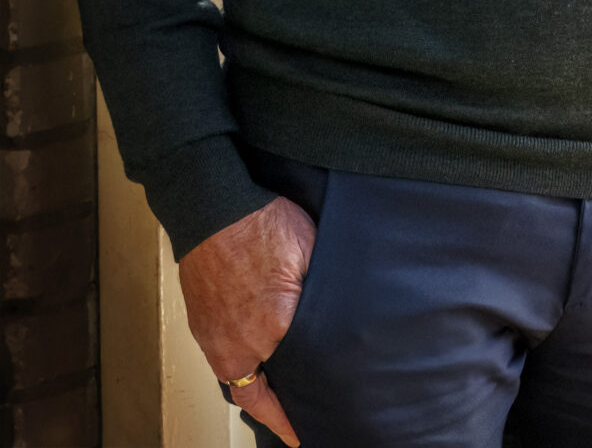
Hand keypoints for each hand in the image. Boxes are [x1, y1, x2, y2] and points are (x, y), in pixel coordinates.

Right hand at [177, 195, 313, 445]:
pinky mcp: (204, 327)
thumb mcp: (315, 255)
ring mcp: (216, 337)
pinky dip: (241, 376)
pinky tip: (256, 375)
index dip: (300, 410)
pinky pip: (225, 365)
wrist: (213, 210)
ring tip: (282, 407)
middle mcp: (239, 342)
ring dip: (261, 395)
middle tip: (301, 423)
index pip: (291, 383)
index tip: (312, 429)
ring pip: (241, 382)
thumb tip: (343, 316)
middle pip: (262, 394)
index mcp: (273, 328)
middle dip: (282, 411)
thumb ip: (326, 293)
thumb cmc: (264, 226)